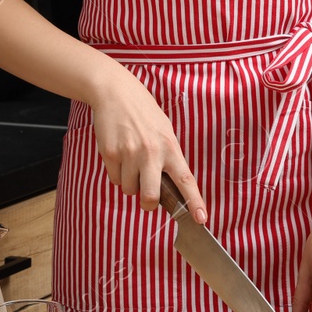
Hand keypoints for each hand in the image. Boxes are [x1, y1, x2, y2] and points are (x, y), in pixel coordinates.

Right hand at [87, 62, 206, 220]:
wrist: (116, 93)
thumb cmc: (144, 112)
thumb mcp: (165, 131)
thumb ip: (169, 156)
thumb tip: (170, 184)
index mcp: (170, 147)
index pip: (186, 180)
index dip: (194, 201)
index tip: (201, 218)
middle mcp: (151, 153)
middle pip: (150, 197)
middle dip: (148, 204)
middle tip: (147, 199)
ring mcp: (130, 154)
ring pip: (129, 190)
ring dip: (130, 184)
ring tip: (131, 162)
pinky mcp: (111, 154)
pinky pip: (114, 179)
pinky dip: (117, 174)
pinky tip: (120, 156)